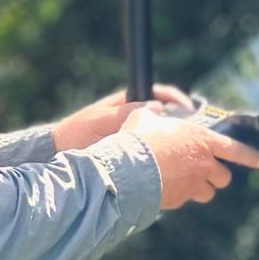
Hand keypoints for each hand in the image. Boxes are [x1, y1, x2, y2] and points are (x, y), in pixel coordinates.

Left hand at [50, 84, 194, 151]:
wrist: (58, 153)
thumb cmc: (76, 132)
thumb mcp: (101, 121)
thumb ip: (126, 115)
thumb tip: (157, 108)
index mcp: (127, 103)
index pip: (159, 93)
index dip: (177, 98)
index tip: (189, 107)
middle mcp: (133, 117)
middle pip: (167, 116)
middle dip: (184, 123)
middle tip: (200, 133)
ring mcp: (133, 134)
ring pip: (162, 135)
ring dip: (177, 141)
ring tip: (192, 151)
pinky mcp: (131, 152)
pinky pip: (153, 151)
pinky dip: (165, 155)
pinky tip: (174, 166)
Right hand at [120, 107, 258, 210]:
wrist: (129, 169)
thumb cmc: (139, 138)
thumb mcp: (145, 117)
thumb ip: (154, 113)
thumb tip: (153, 108)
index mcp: (202, 140)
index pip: (235, 150)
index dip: (250, 156)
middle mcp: (203, 165)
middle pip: (223, 177)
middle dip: (217, 175)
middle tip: (206, 170)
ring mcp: (192, 185)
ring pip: (208, 193)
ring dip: (202, 187)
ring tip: (187, 180)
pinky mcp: (179, 200)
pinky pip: (186, 199)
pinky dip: (180, 194)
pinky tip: (165, 186)